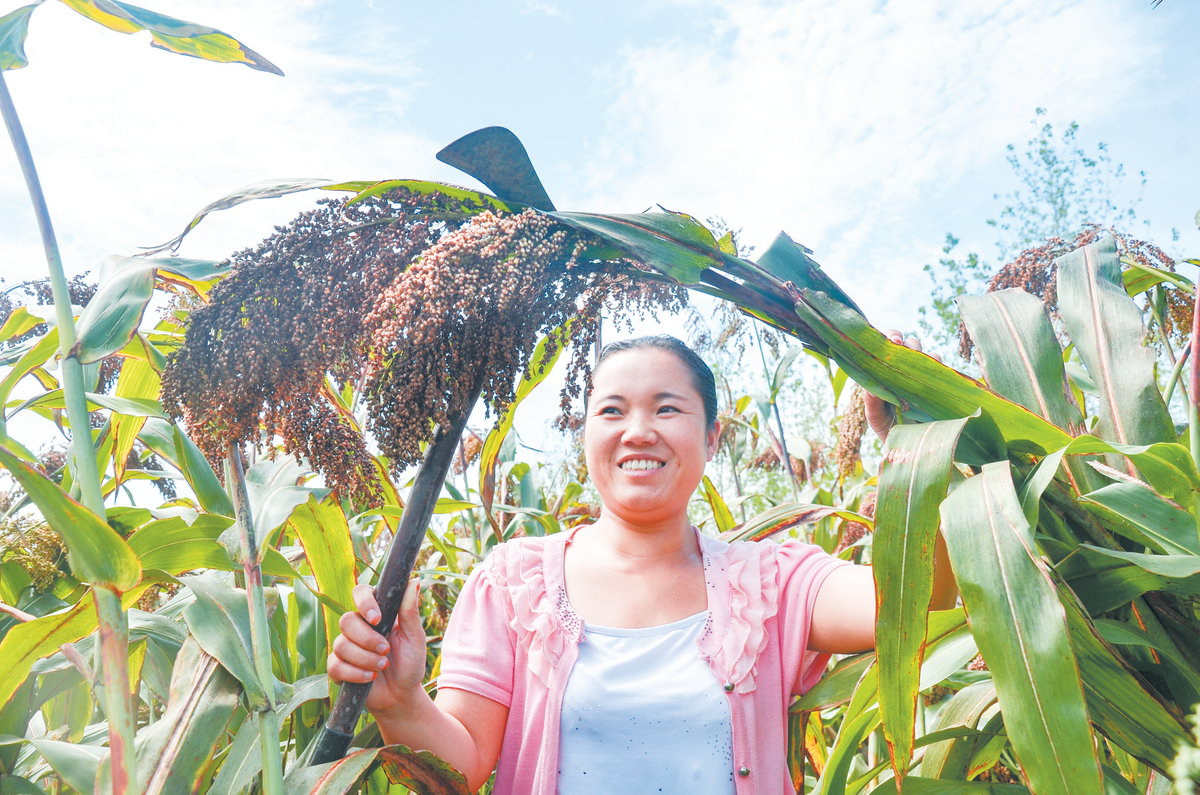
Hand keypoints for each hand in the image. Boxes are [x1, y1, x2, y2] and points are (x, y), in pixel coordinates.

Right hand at [328, 578, 428, 716]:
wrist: (401, 695)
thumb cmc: (410, 662)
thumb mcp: (415, 637)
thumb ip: (410, 611)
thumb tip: (414, 581)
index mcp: (377, 613)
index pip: (361, 593)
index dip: (364, 602)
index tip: (377, 619)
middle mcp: (358, 627)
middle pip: (346, 620)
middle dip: (367, 639)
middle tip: (385, 651)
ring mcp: (345, 647)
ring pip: (341, 644)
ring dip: (365, 658)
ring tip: (383, 666)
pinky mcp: (337, 667)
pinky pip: (335, 665)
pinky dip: (355, 673)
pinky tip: (370, 678)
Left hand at [863, 329, 939, 443]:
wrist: (911, 450)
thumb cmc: (888, 430)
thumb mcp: (876, 417)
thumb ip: (871, 402)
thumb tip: (870, 386)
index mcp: (889, 372)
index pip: (891, 344)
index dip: (892, 337)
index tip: (894, 341)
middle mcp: (909, 371)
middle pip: (912, 344)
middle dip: (908, 345)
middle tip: (902, 349)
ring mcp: (927, 378)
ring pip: (931, 356)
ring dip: (925, 360)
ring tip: (917, 376)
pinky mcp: (943, 388)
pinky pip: (945, 372)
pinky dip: (940, 373)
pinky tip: (933, 383)